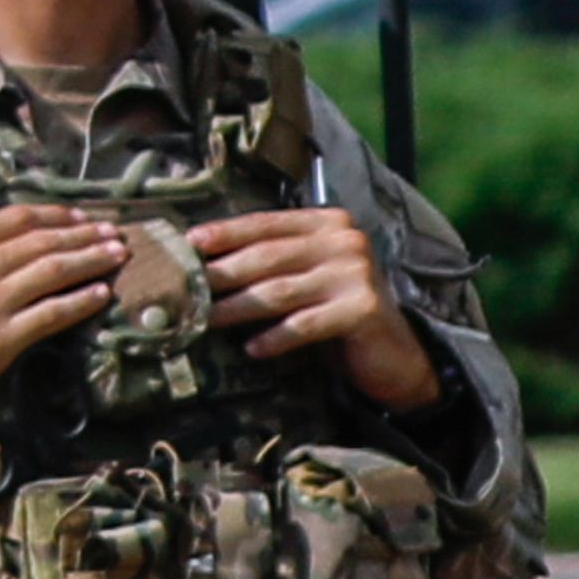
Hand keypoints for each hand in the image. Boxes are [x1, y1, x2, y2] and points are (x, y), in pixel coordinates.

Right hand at [0, 205, 125, 446]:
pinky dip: (81, 301)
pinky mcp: (1, 338)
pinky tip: (100, 295)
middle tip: (114, 235)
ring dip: (92, 260)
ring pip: (55, 270)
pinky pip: (53, 313)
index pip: (16, 218)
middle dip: (86, 235)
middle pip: (44, 241)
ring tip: (117, 257)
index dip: (55, 215)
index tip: (81, 218)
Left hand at [200, 204, 450, 409]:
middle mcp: (344, 241)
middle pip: (267, 256)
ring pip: (279, 290)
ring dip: (237, 308)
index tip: (188, 243)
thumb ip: (272, 263)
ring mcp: (355, 274)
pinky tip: (252, 349)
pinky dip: (275, 337)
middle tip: (184, 289)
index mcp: (327, 223)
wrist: (393, 355)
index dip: (225, 233)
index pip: (266, 223)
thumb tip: (205, 263)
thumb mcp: (307, 277)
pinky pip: (304, 324)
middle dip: (221, 274)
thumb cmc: (337, 311)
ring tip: (205, 320)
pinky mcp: (362, 309)